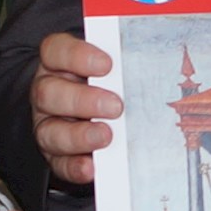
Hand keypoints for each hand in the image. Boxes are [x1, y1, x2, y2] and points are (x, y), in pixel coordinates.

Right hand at [29, 29, 117, 186]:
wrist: (96, 114)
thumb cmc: (110, 84)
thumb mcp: (117, 65)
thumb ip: (128, 57)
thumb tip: (162, 44)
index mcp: (59, 64)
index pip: (55, 51)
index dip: (77, 56)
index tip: (106, 65)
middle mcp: (49, 93)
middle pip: (49, 93)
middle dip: (83, 100)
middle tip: (115, 106)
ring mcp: (48, 125)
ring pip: (49, 131)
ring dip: (79, 135)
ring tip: (106, 136)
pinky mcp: (56, 155)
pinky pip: (59, 163)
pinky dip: (75, 166)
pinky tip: (92, 166)